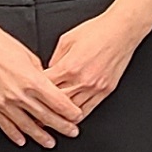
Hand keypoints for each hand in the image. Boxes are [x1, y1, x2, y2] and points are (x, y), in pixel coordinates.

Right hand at [0, 22, 89, 147]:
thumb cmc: (3, 46)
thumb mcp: (31, 58)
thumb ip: (42, 77)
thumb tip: (50, 89)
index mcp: (33, 81)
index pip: (58, 103)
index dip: (71, 113)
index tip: (77, 117)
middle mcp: (19, 94)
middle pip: (46, 117)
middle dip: (62, 127)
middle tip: (72, 132)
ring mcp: (4, 103)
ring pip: (27, 126)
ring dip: (41, 136)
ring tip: (50, 142)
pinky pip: (5, 125)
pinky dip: (15, 135)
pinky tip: (22, 140)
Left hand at [46, 5, 151, 125]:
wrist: (121, 30)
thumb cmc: (96, 31)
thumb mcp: (66, 40)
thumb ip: (55, 59)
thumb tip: (48, 72)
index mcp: (69, 66)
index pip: (45, 87)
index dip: (35, 93)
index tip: (30, 97)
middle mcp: (82, 80)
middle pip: (56, 103)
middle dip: (44, 109)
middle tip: (35, 114)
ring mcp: (95, 87)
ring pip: (73, 111)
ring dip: (60, 117)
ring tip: (51, 120)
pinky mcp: (105, 90)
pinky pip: (89, 110)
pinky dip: (77, 115)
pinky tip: (71, 117)